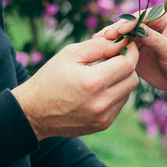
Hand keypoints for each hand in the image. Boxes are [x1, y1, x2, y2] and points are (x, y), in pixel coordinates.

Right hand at [11, 36, 138, 139]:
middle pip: (132, 79)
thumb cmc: (50, 78)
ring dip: (121, 80)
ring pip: (127, 92)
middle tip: (113, 58)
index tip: (126, 44)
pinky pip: (119, 104)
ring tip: (103, 73)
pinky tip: (98, 89)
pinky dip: (115, 94)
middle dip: (127, 65)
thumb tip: (121, 41)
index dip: (130, 51)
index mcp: (93, 82)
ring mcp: (103, 117)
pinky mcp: (102, 125)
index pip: (128, 64)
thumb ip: (99, 45)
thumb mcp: (70, 54)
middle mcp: (101, 103)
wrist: (34, 112)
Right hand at [97, 9, 166, 94]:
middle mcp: (149, 25)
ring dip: (110, 39)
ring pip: (121, 35)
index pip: (142, 16)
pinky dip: (111, 49)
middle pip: (128, 24)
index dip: (129, 22)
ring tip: (96, 44)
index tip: (119, 31)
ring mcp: (139, 37)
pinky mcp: (132, 50)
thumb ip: (155, 40)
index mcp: (162, 18)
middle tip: (102, 37)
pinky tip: (100, 52)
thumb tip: (139, 29)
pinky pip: (120, 47)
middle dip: (116, 30)